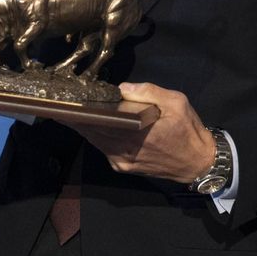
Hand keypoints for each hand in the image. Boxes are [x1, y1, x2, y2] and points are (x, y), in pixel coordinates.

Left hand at [64, 82, 212, 183]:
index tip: (66, 102)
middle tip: (59, 105)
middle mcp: (126, 149)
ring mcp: (123, 160)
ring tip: (67, 112)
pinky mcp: (124, 167)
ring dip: (82, 128)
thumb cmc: (188, 130)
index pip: (102, 119)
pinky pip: (103, 149)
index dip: (82, 112)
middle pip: (93, 131)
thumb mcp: (177, 103)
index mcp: (138, 131)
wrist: (197, 163)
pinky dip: (94, 137)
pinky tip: (88, 126)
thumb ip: (149, 92)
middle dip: (76, 118)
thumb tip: (123, 88)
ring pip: (95, 141)